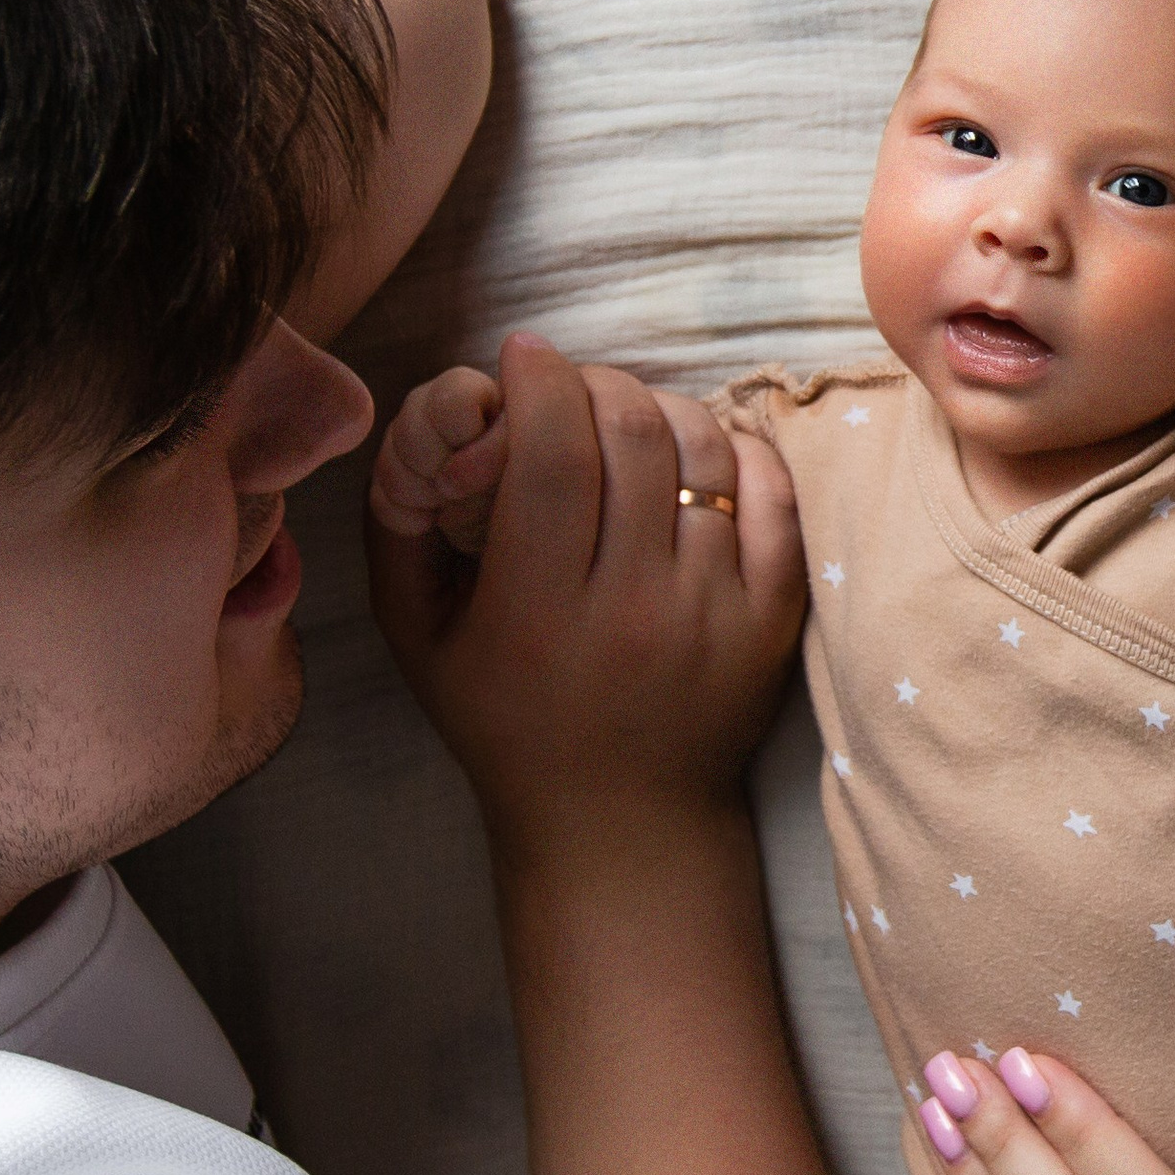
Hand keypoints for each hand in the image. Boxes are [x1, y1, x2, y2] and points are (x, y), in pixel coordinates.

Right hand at [367, 332, 804, 844]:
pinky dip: (736, 449)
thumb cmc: (503, 721)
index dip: (539, 380)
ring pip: (705, 452)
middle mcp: (634, 609)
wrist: (618, 822)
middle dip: (595, 382)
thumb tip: (427, 417)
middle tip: (570, 385)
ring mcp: (715, 613)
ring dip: (662, 407)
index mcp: (538, 611)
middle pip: (632, 436)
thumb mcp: (420, 638)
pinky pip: (772, 494)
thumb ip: (402, 527)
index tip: (524, 352)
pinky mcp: (772, 619)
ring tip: (627, 415)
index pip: (553, 453)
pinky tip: (695, 449)